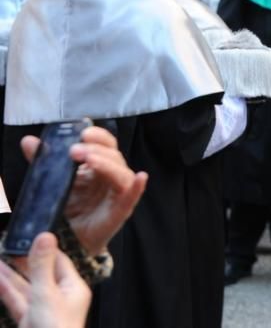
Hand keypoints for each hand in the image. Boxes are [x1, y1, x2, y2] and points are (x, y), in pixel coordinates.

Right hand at [0, 232, 91, 327]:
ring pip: (24, 286)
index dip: (43, 248)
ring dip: (9, 273)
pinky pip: (16, 300)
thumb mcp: (46, 294)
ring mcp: (43, 309)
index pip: (59, 260)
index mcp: (73, 287)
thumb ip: (42, 266)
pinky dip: (6, 289)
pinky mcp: (29, 320)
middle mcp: (60, 297)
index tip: (29, 235)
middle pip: (39, 272)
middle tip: (6, 244)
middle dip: (21, 259)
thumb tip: (45, 237)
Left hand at [21, 126, 146, 255]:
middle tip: (75, 150)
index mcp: (98, 166)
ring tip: (89, 159)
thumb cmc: (66, 210)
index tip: (82, 132)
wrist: (67, 241)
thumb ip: (43, 162)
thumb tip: (28, 141)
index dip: (97, 136)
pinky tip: (140, 178)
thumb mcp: (52, 182)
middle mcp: (111, 177)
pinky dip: (136, 188)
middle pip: (113, 156)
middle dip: (95, 150)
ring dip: (107, 164)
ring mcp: (118, 194)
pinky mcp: (120, 212)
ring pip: (121, 173)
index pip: (105, 144)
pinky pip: (131, 198)